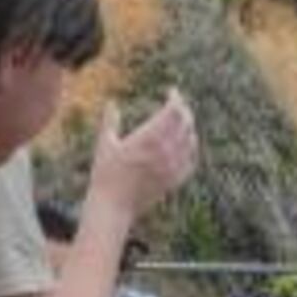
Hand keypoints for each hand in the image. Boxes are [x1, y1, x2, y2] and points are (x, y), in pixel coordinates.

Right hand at [86, 91, 198, 224]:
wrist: (114, 205)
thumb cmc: (105, 174)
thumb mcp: (104, 144)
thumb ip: (110, 121)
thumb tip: (112, 103)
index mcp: (149, 138)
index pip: (173, 110)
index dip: (175, 98)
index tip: (171, 91)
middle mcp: (166, 151)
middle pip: (186, 122)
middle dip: (184, 109)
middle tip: (177, 103)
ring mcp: (173, 167)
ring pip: (191, 140)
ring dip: (189, 127)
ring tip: (182, 120)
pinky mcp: (175, 180)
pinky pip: (191, 160)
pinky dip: (191, 148)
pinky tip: (186, 144)